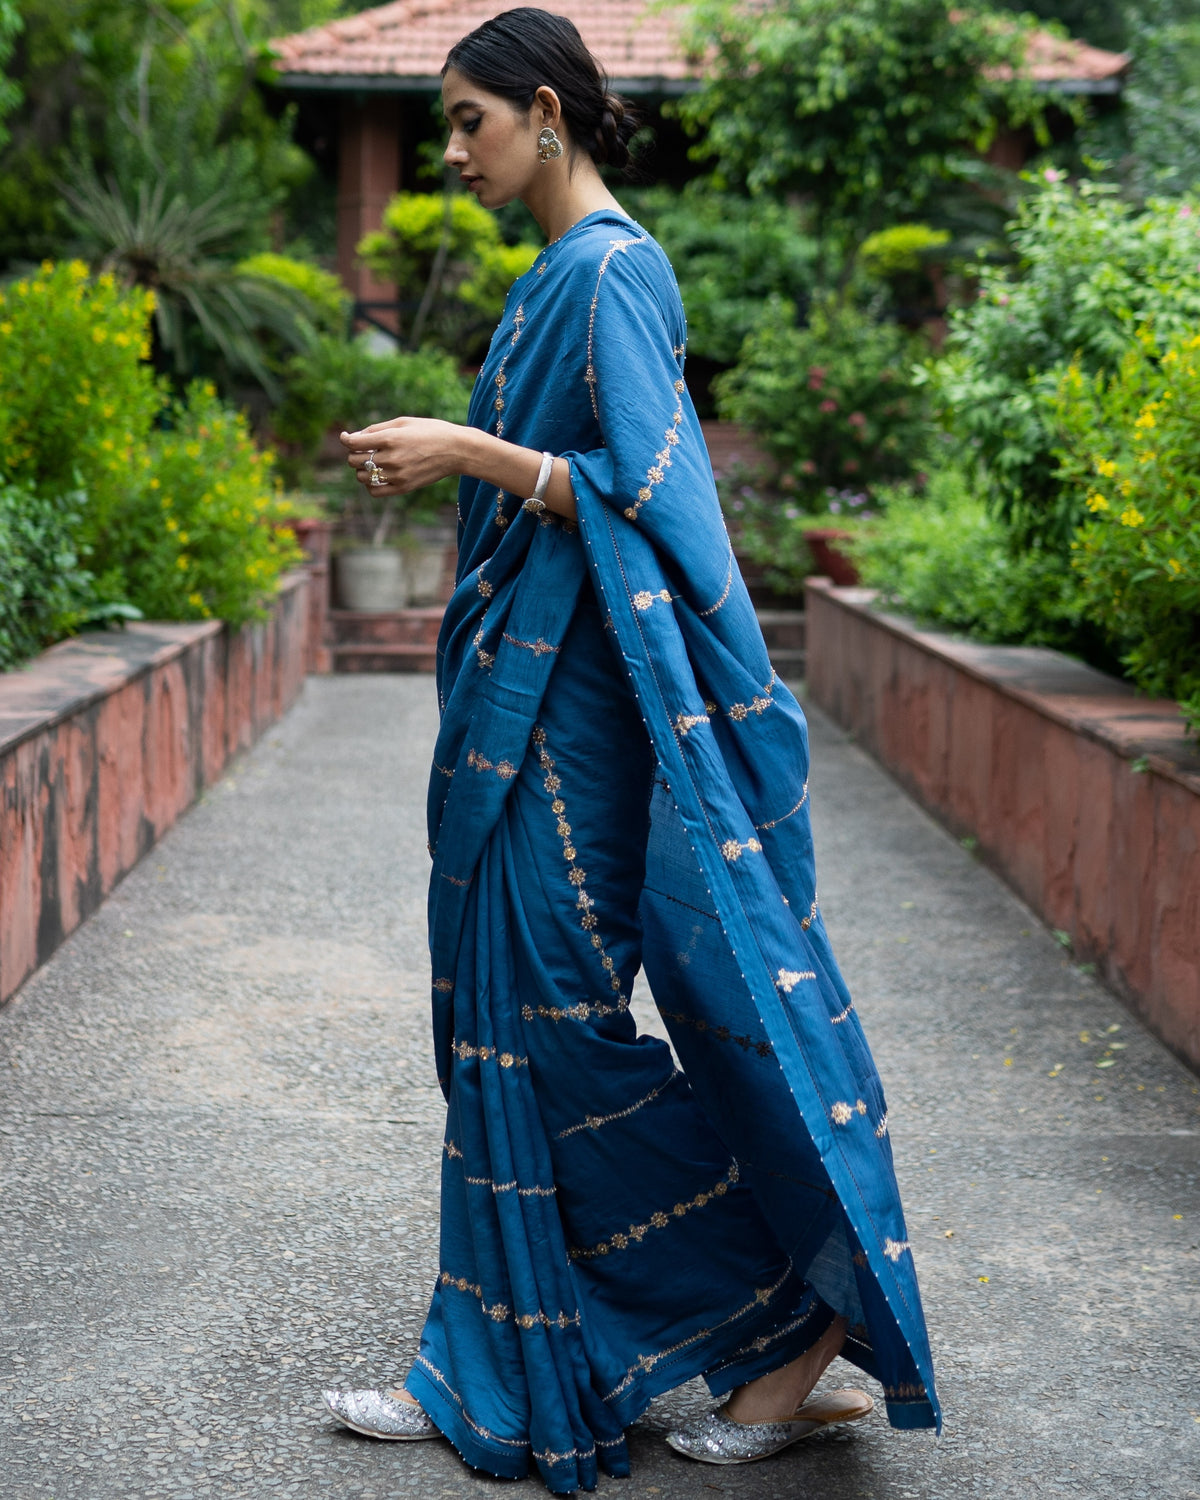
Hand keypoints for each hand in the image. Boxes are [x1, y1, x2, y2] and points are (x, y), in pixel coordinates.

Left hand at [340, 418, 465, 495]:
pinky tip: (377, 475)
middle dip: (354, 454)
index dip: (346, 439)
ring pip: (362, 477)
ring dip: (361, 469)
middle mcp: (392, 458)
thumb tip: (355, 437)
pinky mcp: (403, 487)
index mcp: (390, 438)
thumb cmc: (430, 431)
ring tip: (372, 462)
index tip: (346, 437)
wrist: (456, 450)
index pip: (354, 442)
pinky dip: (370, 484)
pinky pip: (375, 491)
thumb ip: (377, 429)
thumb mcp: (403, 422)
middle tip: (362, 449)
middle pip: (355, 460)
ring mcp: (397, 475)